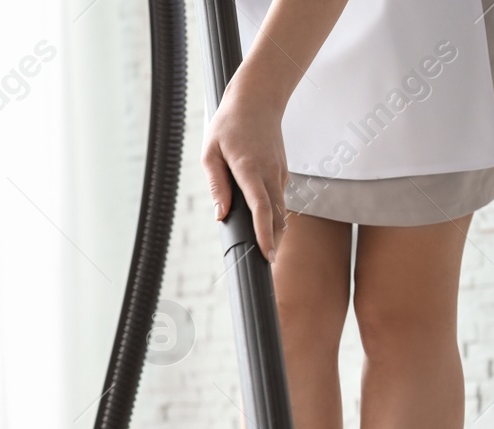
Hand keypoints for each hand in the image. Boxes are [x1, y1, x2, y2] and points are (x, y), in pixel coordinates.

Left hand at [200, 76, 288, 262]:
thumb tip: (220, 215)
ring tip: (266, 253)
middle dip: (273, 241)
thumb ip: (216, 185)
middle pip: (277, 216)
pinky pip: (279, 199)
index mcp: (250, 168)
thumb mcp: (211, 151)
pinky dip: (273, 216)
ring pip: (281, 210)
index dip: (264, 234)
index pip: (262, 208)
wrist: (258, 99)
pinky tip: (265, 227)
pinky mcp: (282, 173)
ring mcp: (280, 173)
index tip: (266, 255)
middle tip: (265, 265)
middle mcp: (270, 173)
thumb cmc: (229, 124)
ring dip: (275, 231)